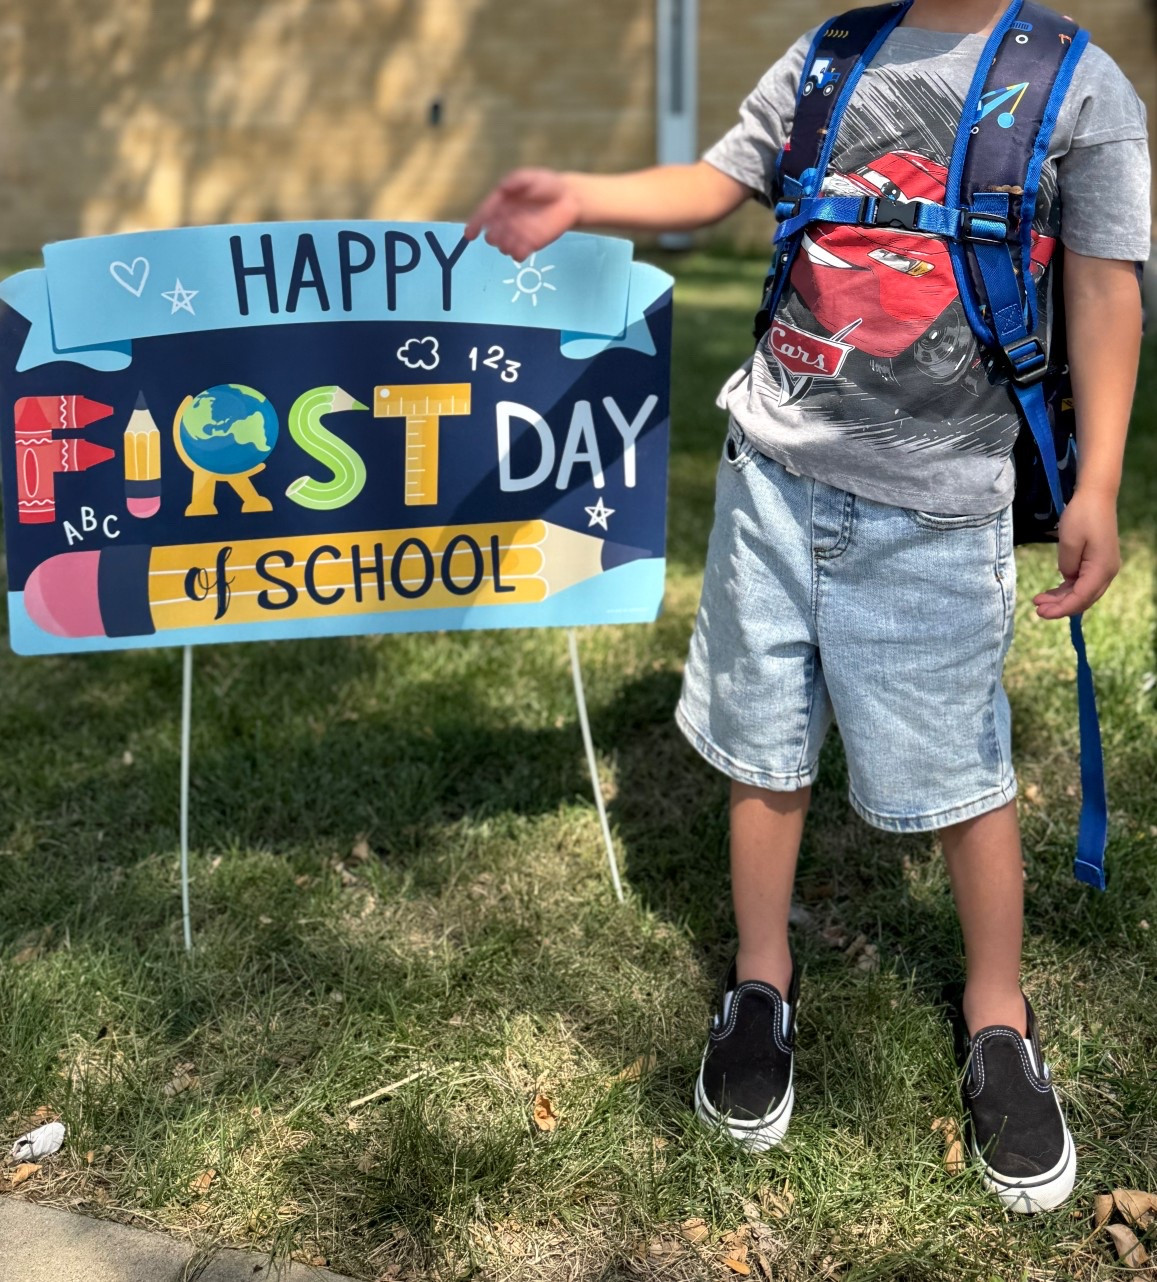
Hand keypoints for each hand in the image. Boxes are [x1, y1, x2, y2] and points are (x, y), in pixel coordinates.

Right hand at [464, 168, 582, 259]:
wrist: (568, 198)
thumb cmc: (547, 185)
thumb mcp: (531, 177)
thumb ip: (516, 181)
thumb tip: (502, 187)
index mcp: (501, 203)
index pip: (483, 215)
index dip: (475, 225)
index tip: (470, 234)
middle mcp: (505, 221)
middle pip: (491, 235)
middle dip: (493, 236)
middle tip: (504, 230)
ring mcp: (517, 234)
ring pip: (502, 247)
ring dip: (505, 245)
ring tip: (518, 235)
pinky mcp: (530, 245)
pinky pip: (517, 255)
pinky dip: (517, 254)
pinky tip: (524, 248)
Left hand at [1031, 488, 1120, 618]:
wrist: (1096, 496)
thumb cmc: (1082, 516)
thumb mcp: (1068, 541)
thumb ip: (1067, 565)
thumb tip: (1067, 578)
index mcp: (1102, 568)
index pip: (1081, 597)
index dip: (1061, 608)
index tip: (1040, 612)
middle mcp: (1107, 572)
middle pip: (1084, 598)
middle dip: (1060, 607)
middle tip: (1036, 609)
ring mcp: (1104, 567)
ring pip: (1083, 592)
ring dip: (1062, 598)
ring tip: (1039, 600)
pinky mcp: (1098, 562)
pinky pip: (1082, 582)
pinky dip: (1067, 589)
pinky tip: (1052, 592)